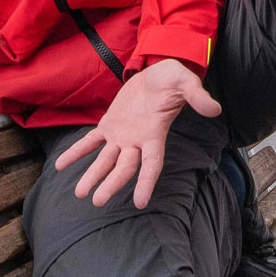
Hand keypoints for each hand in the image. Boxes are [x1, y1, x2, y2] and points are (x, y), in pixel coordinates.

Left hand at [64, 60, 222, 210]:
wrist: (156, 73)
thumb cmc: (173, 79)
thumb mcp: (185, 82)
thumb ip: (197, 97)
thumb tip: (214, 109)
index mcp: (155, 134)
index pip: (152, 164)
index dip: (146, 182)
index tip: (141, 202)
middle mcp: (137, 141)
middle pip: (124, 168)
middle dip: (111, 184)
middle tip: (97, 201)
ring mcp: (122, 135)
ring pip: (106, 160)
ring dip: (93, 175)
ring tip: (80, 193)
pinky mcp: (109, 125)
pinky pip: (90, 141)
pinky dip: (76, 152)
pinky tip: (61, 165)